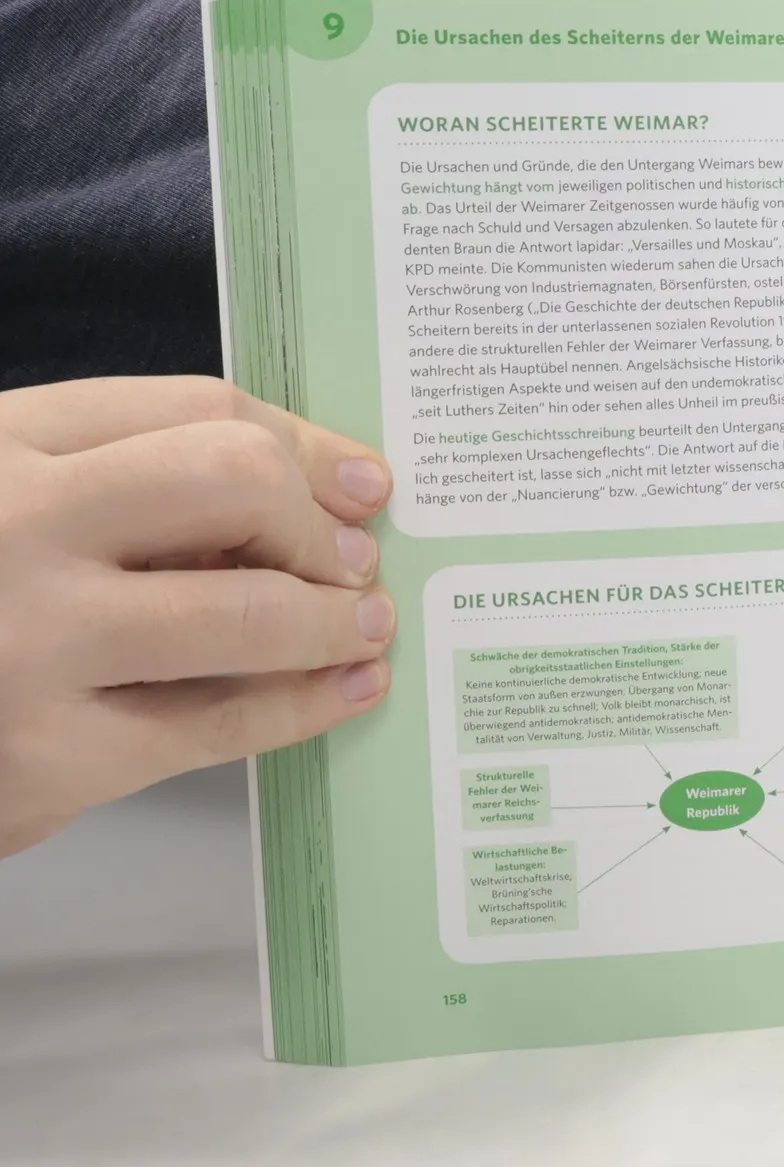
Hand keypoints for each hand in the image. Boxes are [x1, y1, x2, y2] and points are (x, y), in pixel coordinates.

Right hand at [0, 376, 396, 859]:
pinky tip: (344, 690)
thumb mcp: (10, 503)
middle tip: (356, 558)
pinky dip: (304, 705)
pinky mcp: (46, 758)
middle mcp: (12, 522)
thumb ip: (116, 490)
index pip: (196, 407)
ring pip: (246, 610)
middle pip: (233, 479)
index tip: (359, 482)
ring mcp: (29, 641)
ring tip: (366, 625)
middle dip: (317, 521)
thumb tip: (305, 508)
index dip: (304, 445)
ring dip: (335, 619)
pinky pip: (217, 723)